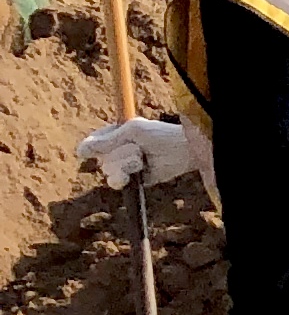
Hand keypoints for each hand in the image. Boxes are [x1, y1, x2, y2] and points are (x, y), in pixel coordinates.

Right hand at [77, 116, 210, 190]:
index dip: (92, 147)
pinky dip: (123, 178)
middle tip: (138, 147)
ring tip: (141, 159)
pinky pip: (117, 183)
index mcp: (113, 136)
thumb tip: (80, 151)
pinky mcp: (133, 180)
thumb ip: (108, 141)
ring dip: (125, 164)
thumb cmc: (160, 135)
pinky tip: (134, 173)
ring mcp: (124, 166)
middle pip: (100, 159)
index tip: (95, 147)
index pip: (91, 144)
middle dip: (119, 153)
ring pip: (108, 170)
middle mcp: (116, 152)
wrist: (183, 150)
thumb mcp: (132, 132)